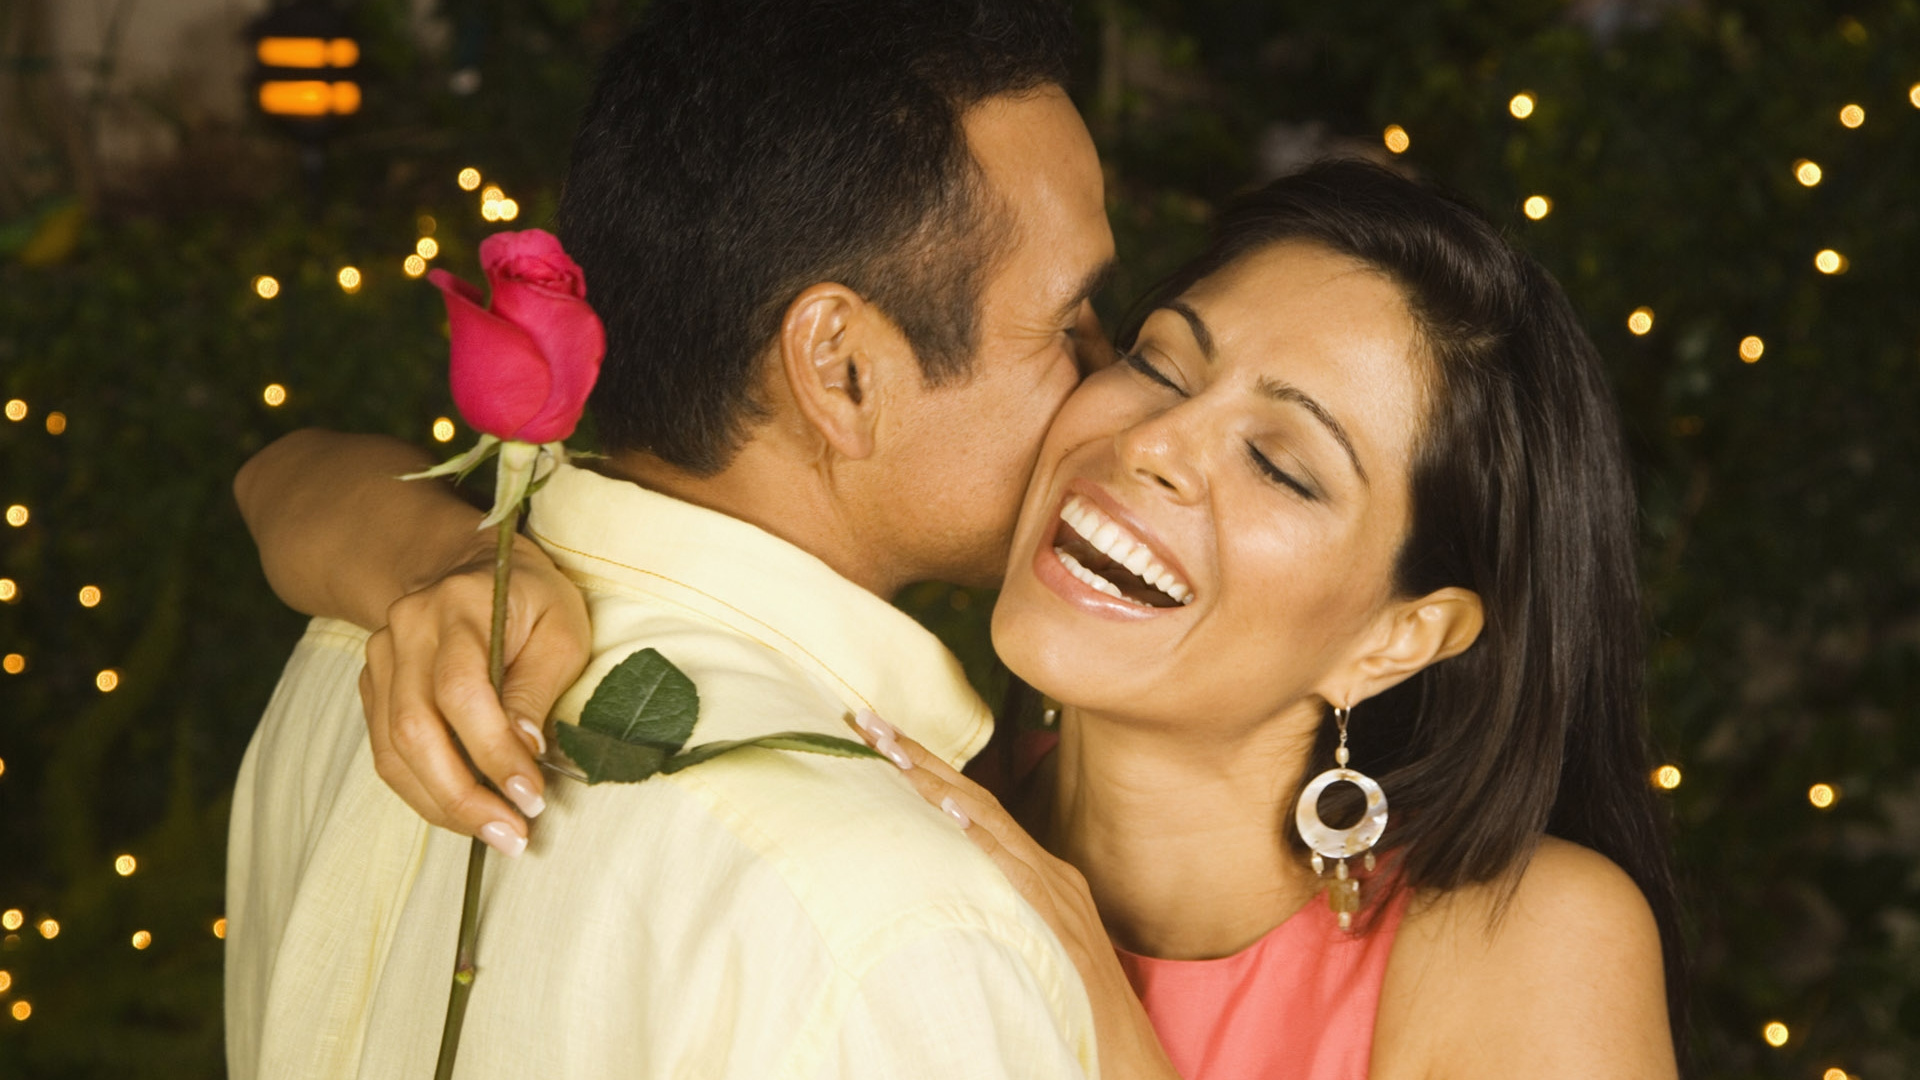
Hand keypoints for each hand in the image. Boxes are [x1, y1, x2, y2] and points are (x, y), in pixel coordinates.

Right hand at [360, 532, 589, 855]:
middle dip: (463, 796)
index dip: (493, 751)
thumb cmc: (530, 598)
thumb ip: (539, 685)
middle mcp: (406, 631)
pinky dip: (424, 790)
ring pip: (392, 750)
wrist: (464, 566)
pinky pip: (386, 752)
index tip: (531, 797)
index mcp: (458, 607)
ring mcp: (381, 659)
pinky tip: (463, 810)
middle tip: (511, 836)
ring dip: (442, 804)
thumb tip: (524, 748)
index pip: (462, 691)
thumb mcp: (561, 628)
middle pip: (415, 729)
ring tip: (493, 835)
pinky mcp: (373, 686)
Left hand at [850, 711, 1181, 1079]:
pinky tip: (948, 812)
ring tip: (888, 748)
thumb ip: (993, 909)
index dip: (925, 771)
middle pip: (974, 800)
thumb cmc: (1072, 1011)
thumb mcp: (1027, 944)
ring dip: (934, 782)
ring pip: (988, 823)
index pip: (973, 808)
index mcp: (1041, 875)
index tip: (877, 738)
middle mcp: (1049, 873)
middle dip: (918, 758)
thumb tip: (934, 887)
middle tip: (865, 722)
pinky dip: (980, 838)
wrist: (1128, 1059)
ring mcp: (1056, 895)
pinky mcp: (1058, 923)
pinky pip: (1014, 872)